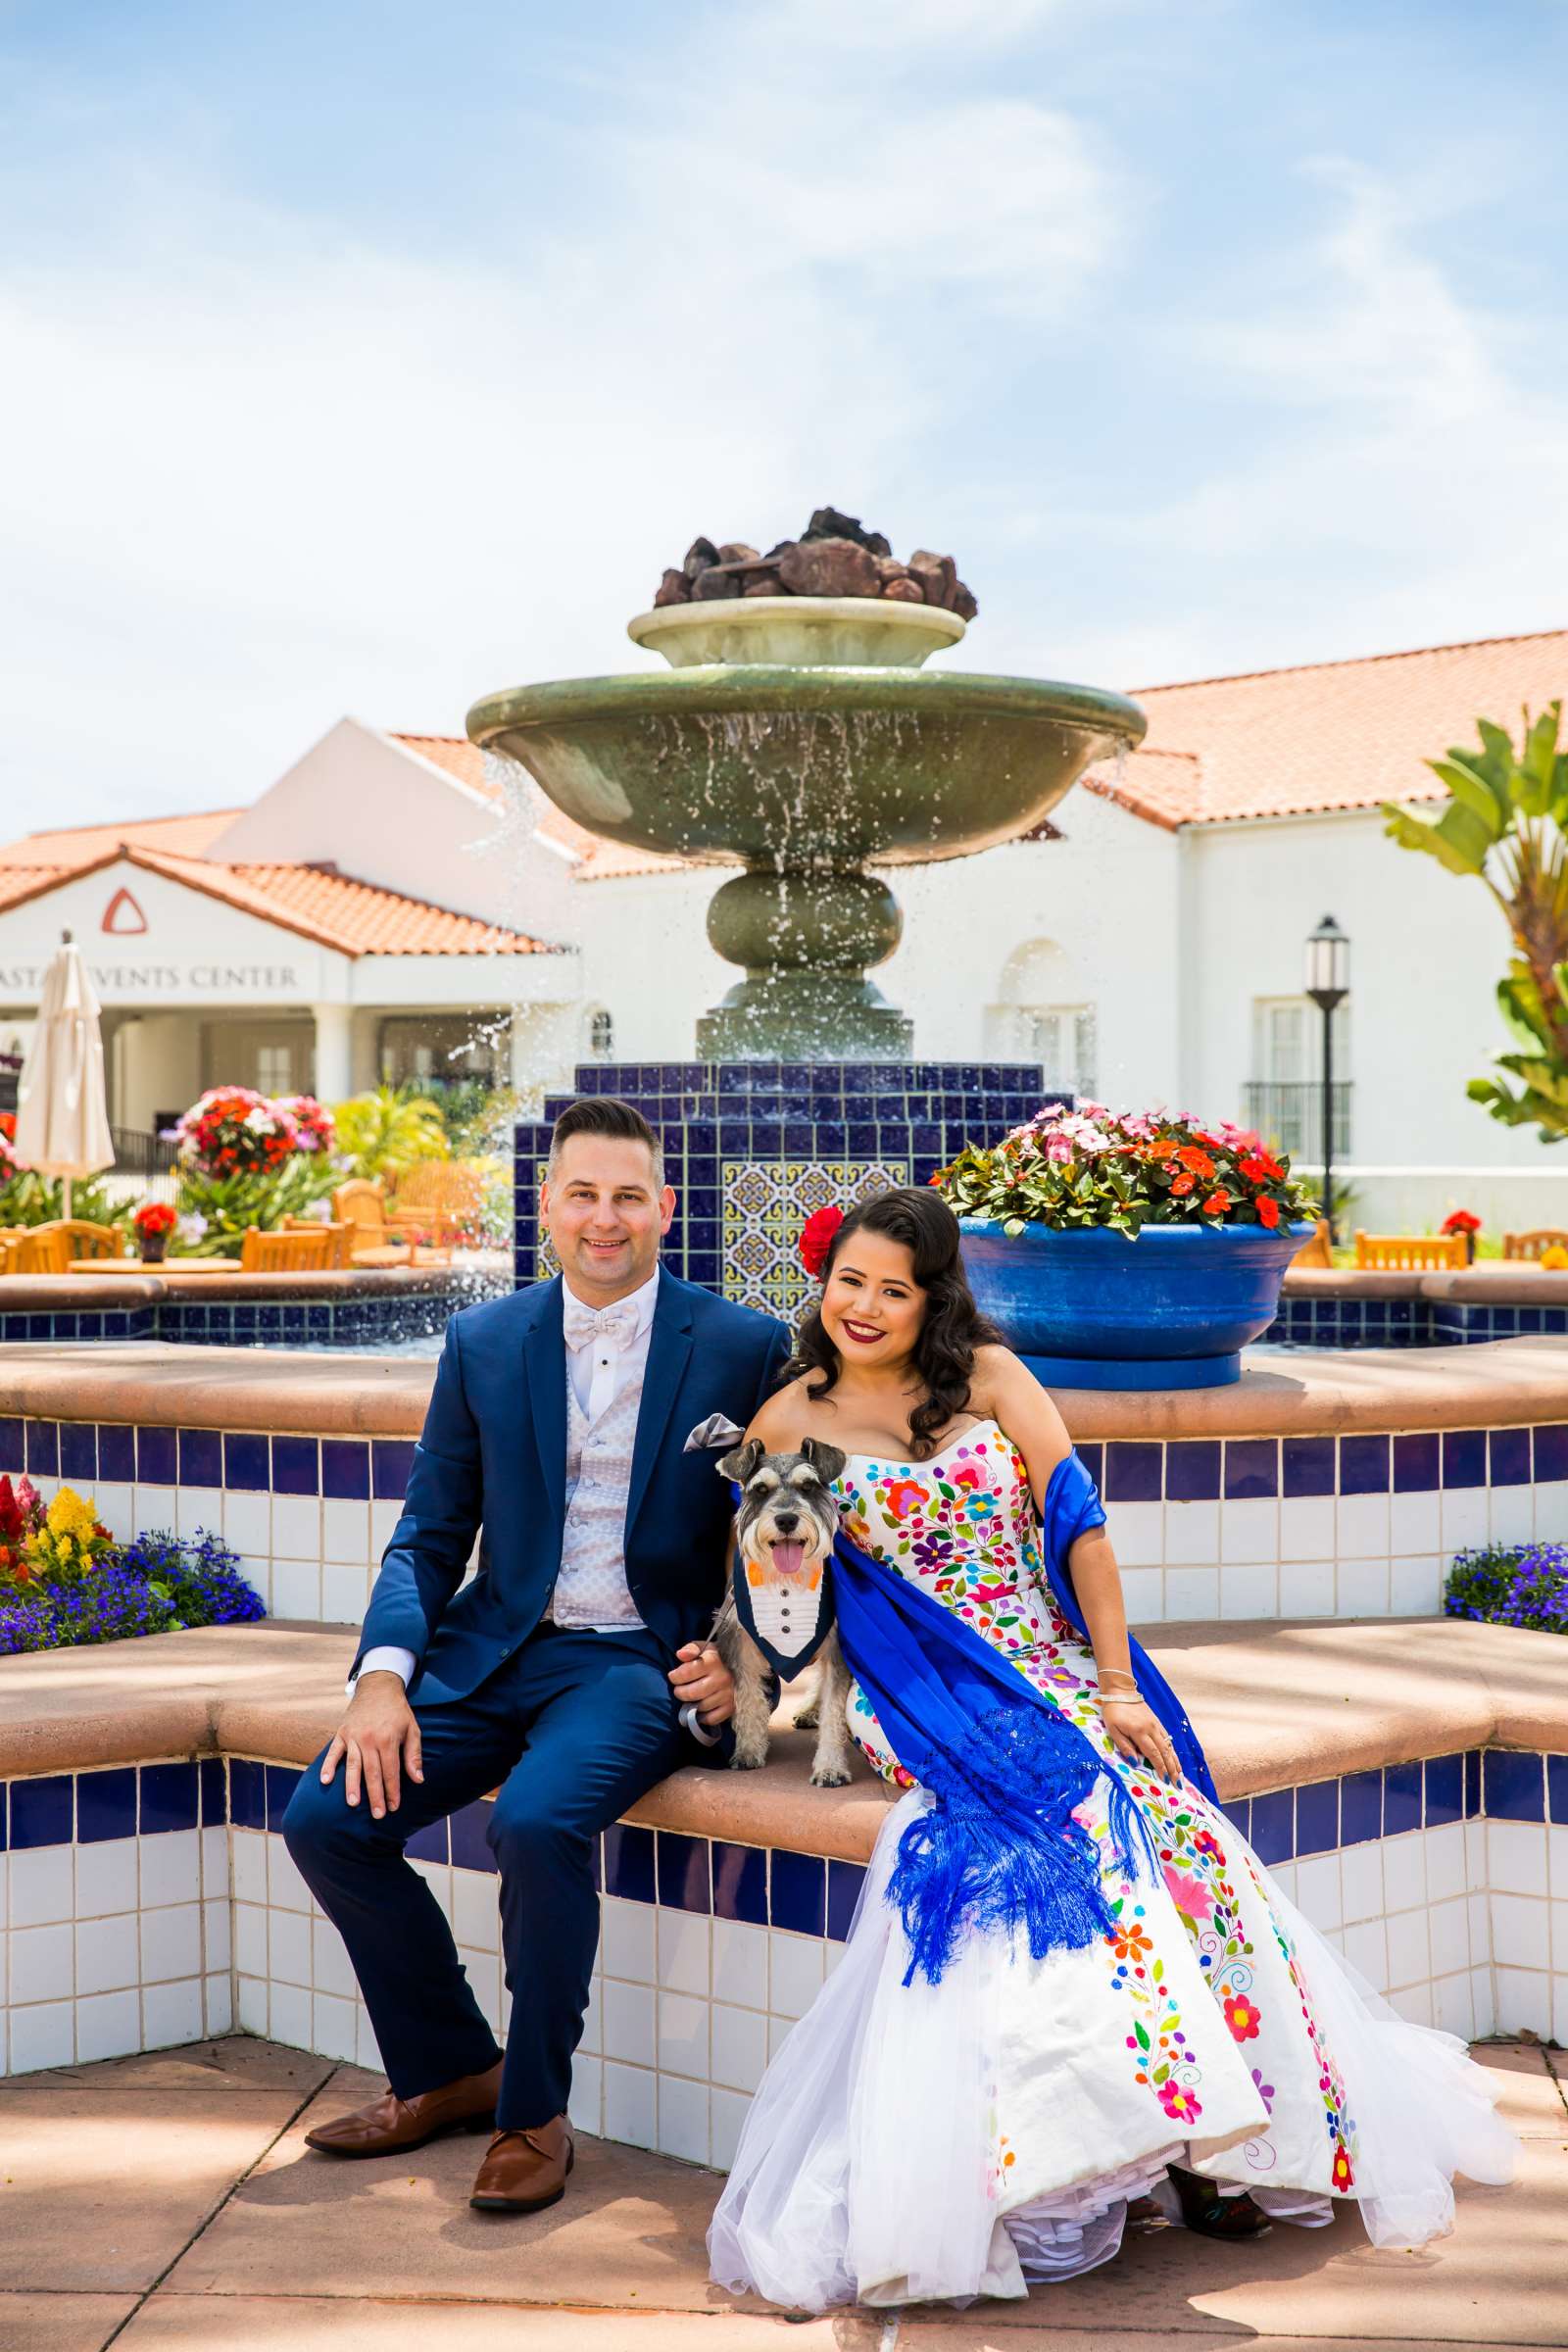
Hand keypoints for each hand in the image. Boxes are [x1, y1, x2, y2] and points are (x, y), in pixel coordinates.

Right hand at [320, 1671, 422, 1818]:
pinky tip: (326, 1781)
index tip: (393, 1807)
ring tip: (352, 1803)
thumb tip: (418, 1780)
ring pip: (353, 1765)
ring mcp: (353, 1736)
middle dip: (375, 1795)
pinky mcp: (342, 1733)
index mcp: (388, 1738)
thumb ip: (414, 1755)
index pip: (391, 1770)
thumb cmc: (398, 1711)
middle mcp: (370, 1738)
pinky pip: (334, 1752)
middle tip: (377, 1815)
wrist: (378, 1686)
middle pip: (372, 1772)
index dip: (392, 1790)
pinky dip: (329, 1766)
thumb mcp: (412, 1729)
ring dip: (352, 1785)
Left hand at [668, 1642, 734, 1728]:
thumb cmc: (714, 1658)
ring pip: (701, 1707)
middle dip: (680, 1692)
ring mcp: (728, 1694)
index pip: (686, 1673)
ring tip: (690, 1698)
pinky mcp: (731, 1707)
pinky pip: (711, 1719)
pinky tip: (700, 1709)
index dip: (675, 1677)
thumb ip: (690, 1649)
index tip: (674, 1676)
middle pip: (692, 1693)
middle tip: (679, 1690)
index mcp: (713, 1660)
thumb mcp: (703, 1648)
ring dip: (691, 1705)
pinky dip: (702, 1717)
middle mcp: (723, 1678)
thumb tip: (680, 1654)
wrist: (739, 1668)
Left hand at [1101, 1693, 1181, 1783]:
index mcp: (1140, 1732)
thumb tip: (1135, 1763)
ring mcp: (1156, 1725)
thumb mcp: (1113, 1730)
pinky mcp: (1157, 1722)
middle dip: (1172, 1769)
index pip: (1153, 1754)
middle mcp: (1151, 1729)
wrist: (1120, 1691)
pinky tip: (1174, 1758)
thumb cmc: (1114, 1712)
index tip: (1165, 1781)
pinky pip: (1167, 1738)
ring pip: (1169, 1746)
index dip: (1160, 1768)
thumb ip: (1124, 1746)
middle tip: (1177, 1783)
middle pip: (1165, 1752)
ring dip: (1175, 1761)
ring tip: (1180, 1775)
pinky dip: (1172, 1750)